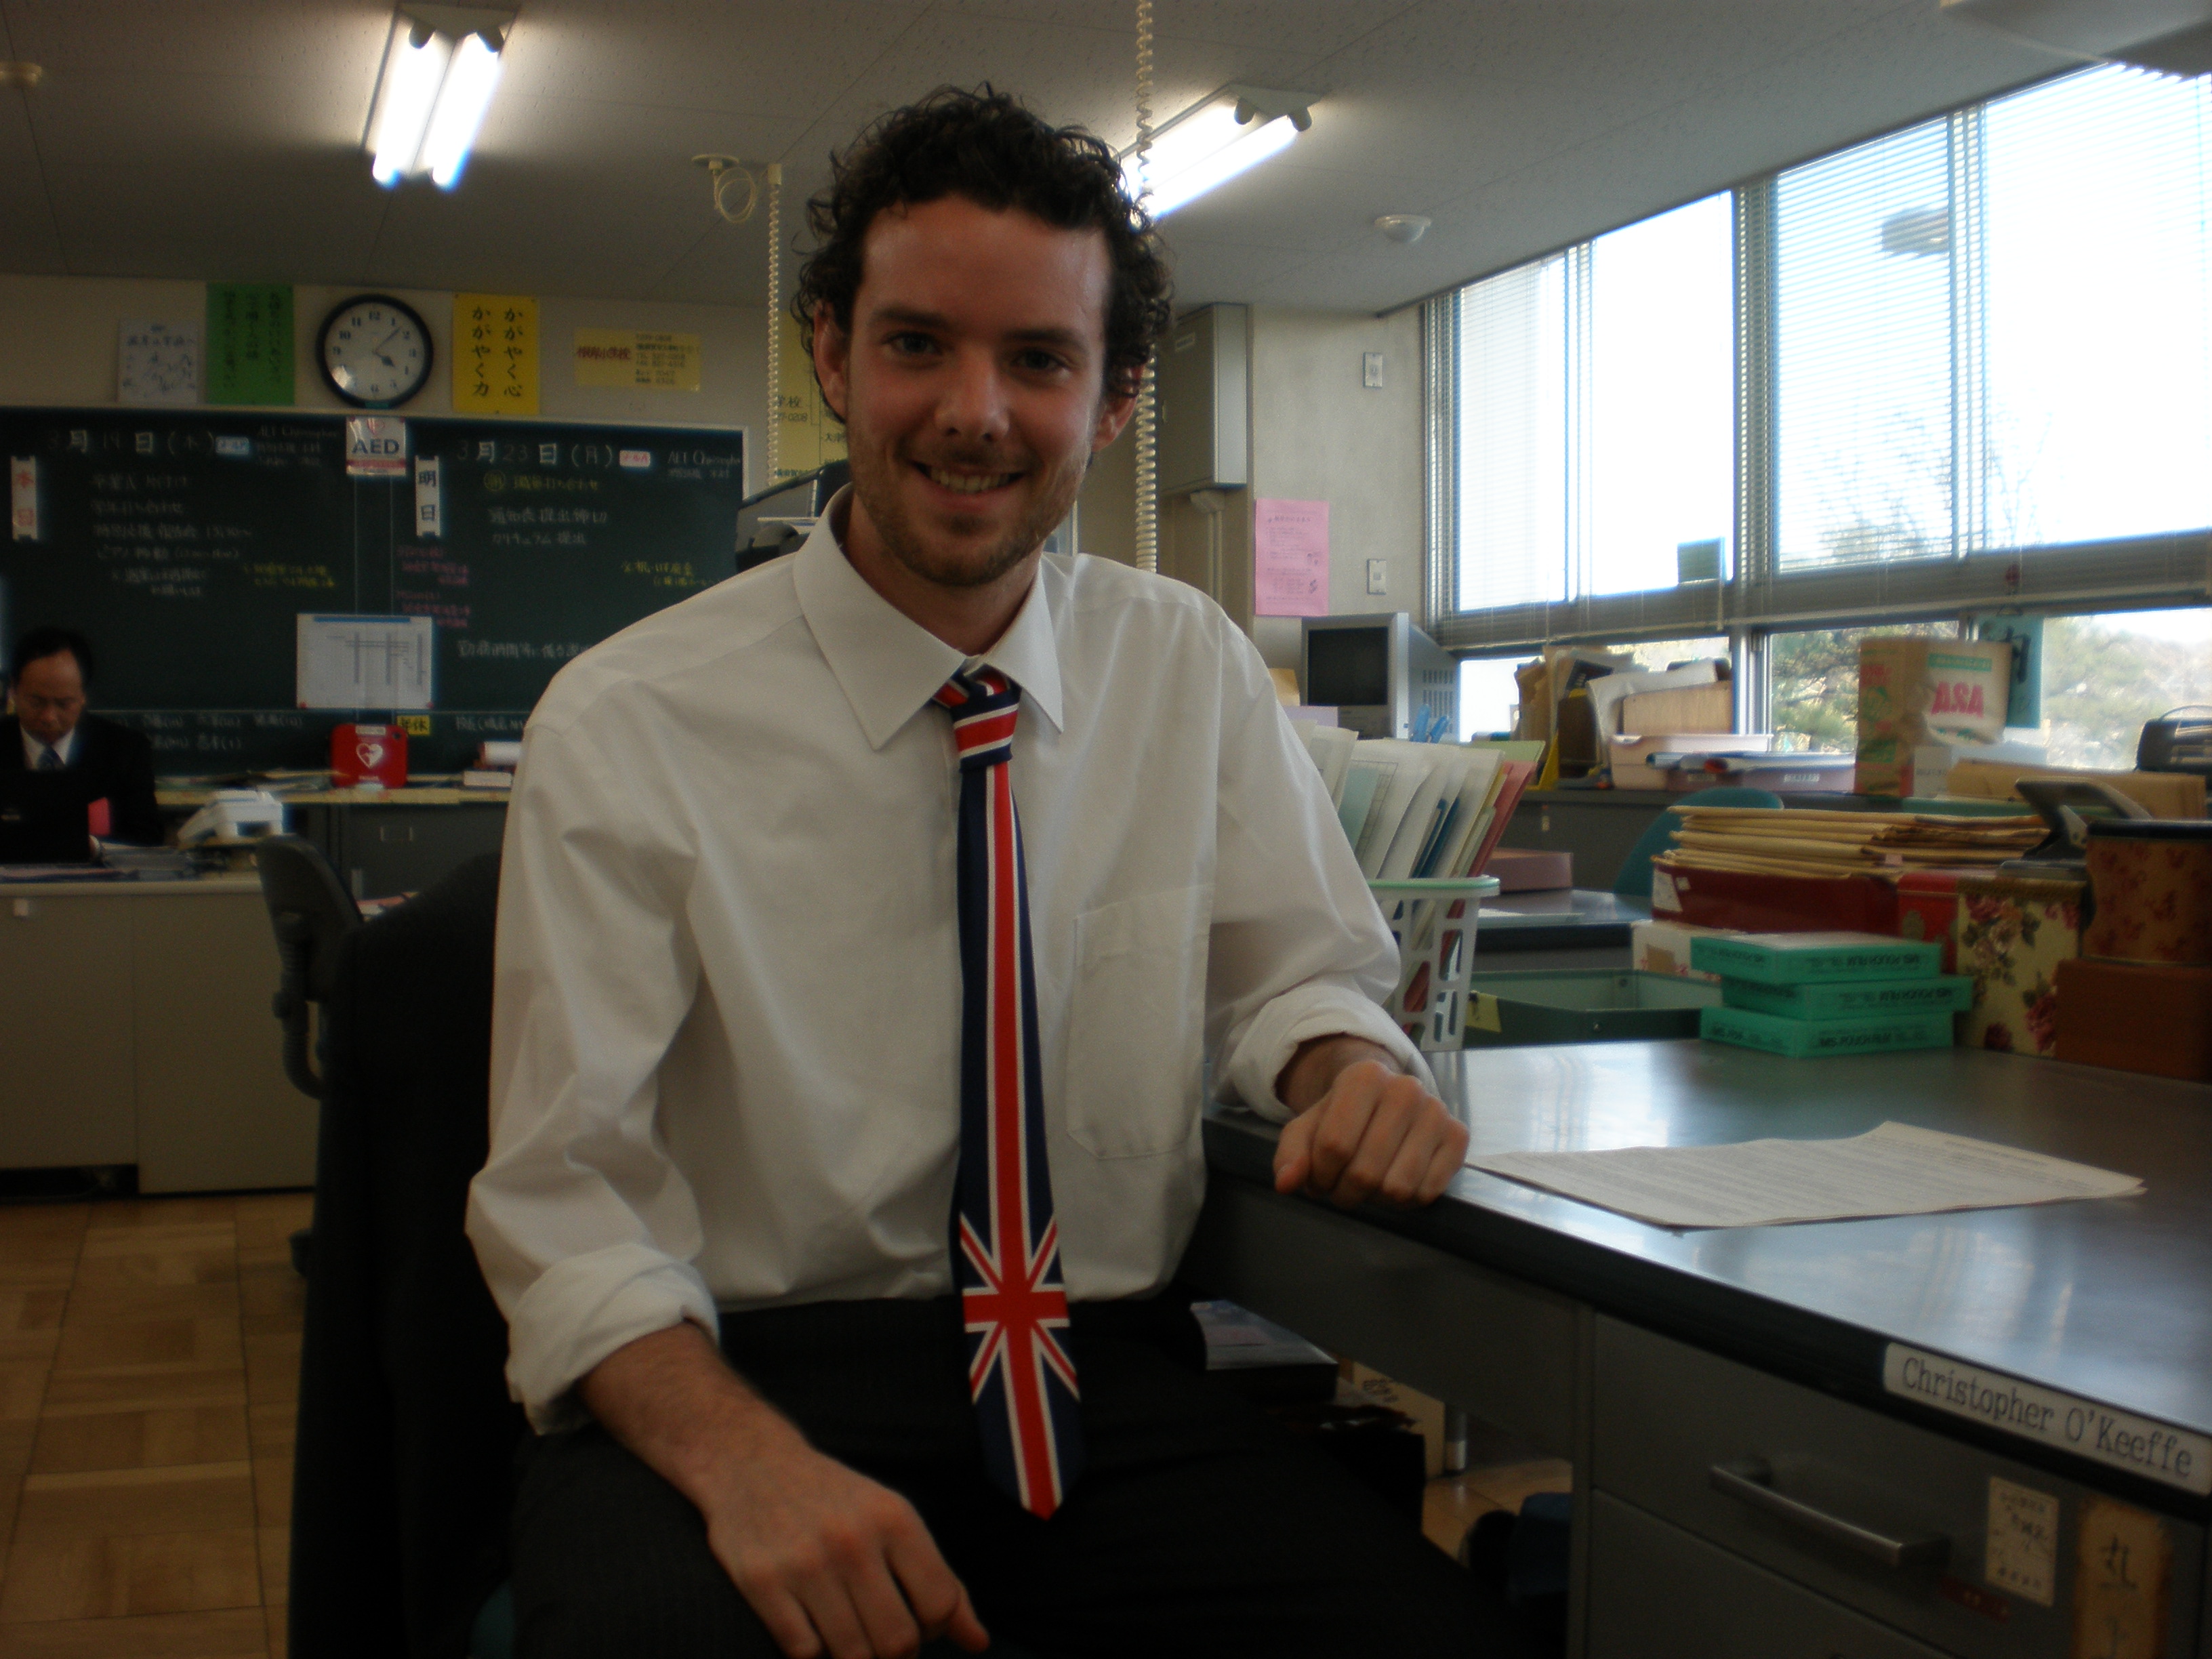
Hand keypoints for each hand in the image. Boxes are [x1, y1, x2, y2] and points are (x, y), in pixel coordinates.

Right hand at [580, 1324, 988, 1658]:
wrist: (752, 1464)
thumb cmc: (835, 1501)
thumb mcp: (895, 1522)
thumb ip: (940, 1581)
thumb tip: (978, 1642)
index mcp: (894, 1518)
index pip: (939, 1606)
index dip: (934, 1628)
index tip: (915, 1619)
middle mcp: (852, 1539)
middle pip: (897, 1642)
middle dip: (895, 1652)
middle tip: (879, 1634)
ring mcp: (804, 1563)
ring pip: (851, 1655)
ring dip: (855, 1656)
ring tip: (849, 1633)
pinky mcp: (762, 1584)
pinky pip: (804, 1652)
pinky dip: (814, 1652)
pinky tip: (812, 1626)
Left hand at [1271, 1041, 1467, 1209]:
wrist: (1386, 1099)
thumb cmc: (1343, 1117)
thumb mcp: (1307, 1127)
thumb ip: (1290, 1154)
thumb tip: (1287, 1183)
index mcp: (1364, 1077)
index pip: (1335, 1145)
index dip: (1320, 1174)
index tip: (1319, 1176)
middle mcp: (1406, 1088)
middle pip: (1365, 1171)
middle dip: (1345, 1191)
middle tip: (1343, 1185)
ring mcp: (1437, 1111)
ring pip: (1398, 1188)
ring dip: (1376, 1199)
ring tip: (1368, 1182)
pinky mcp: (1459, 1136)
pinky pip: (1428, 1192)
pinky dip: (1407, 1201)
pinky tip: (1396, 1180)